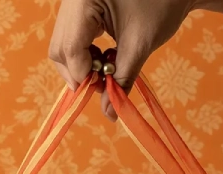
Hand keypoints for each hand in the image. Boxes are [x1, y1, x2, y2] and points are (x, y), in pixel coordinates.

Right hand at [49, 0, 196, 120]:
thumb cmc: (162, 6)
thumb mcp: (140, 45)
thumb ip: (122, 79)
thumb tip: (109, 113)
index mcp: (83, 0)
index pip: (70, 48)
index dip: (83, 76)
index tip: (101, 91)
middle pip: (60, 47)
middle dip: (79, 72)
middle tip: (103, 84)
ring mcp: (73, 1)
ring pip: (63, 44)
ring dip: (82, 65)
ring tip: (107, 69)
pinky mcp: (80, 6)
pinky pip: (72, 35)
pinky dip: (85, 52)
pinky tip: (105, 56)